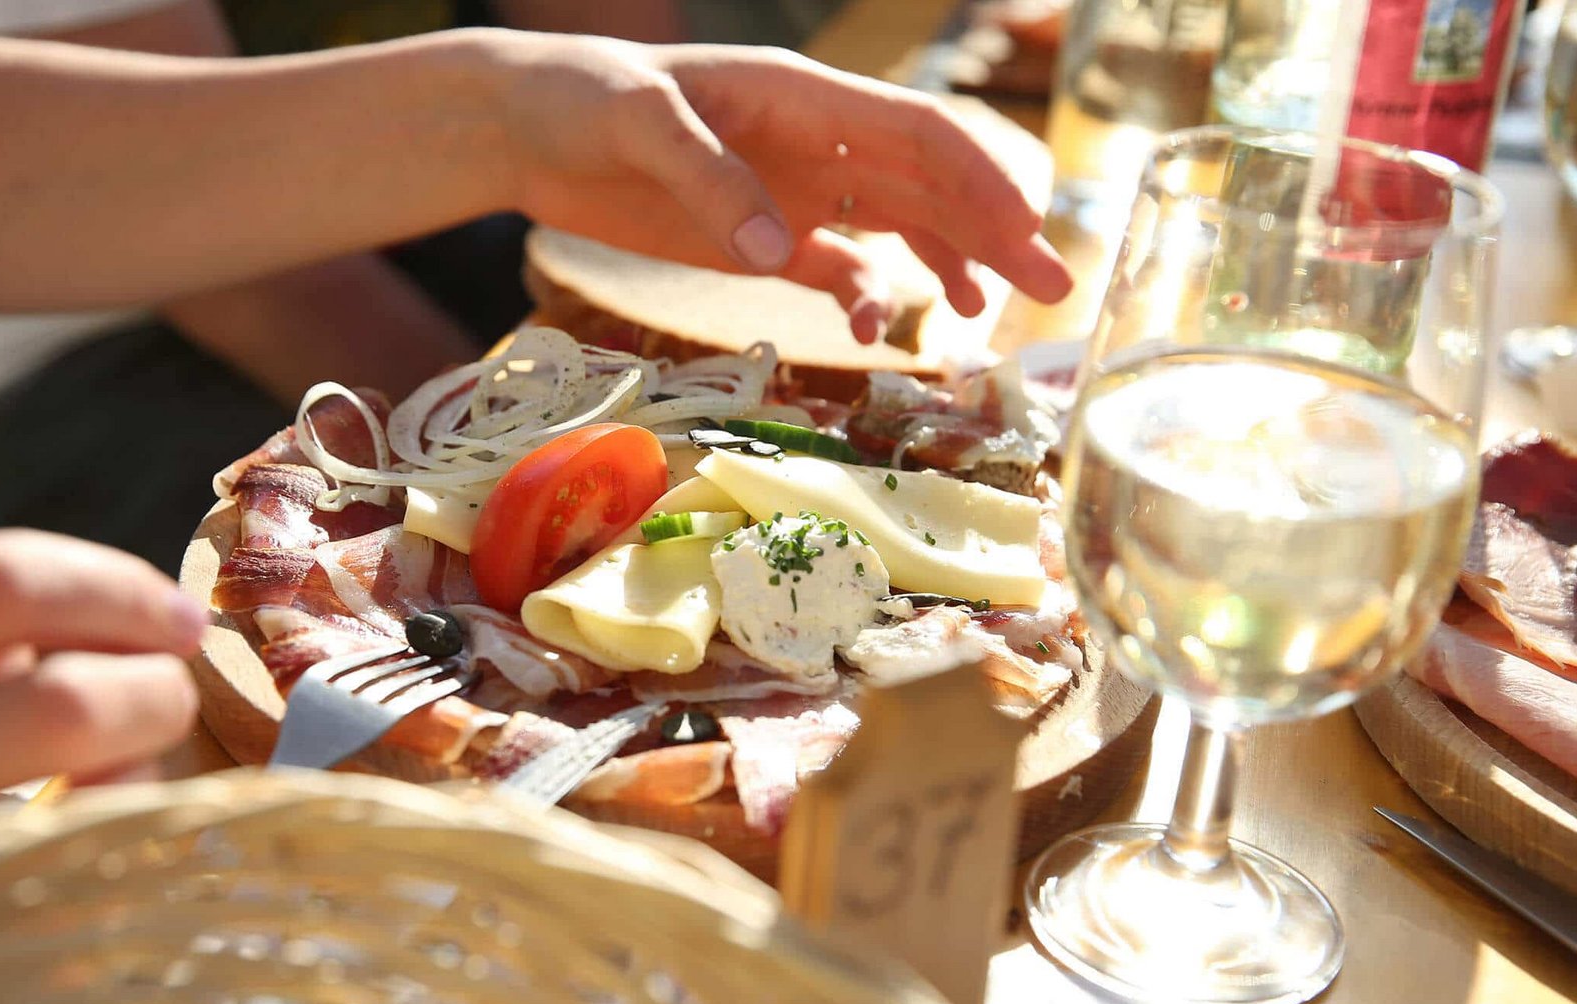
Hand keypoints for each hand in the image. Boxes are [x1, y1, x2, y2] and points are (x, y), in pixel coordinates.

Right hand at [0, 529, 206, 919]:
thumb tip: (76, 639)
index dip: (113, 586)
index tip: (176, 612)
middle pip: (54, 705)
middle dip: (150, 694)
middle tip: (170, 696)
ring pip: (60, 825)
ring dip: (128, 791)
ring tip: (115, 779)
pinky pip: (26, 920)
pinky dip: (81, 874)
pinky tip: (76, 856)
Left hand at [485, 33, 1073, 343]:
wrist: (525, 125)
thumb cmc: (580, 97)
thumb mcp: (637, 121)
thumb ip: (708, 178)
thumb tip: (778, 250)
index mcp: (802, 98)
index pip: (917, 134)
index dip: (979, 178)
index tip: (1024, 230)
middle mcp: (814, 143)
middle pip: (929, 185)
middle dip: (992, 233)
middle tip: (1051, 289)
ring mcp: (791, 192)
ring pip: (898, 227)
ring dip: (948, 265)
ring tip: (982, 319)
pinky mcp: (759, 237)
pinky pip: (837, 268)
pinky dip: (867, 298)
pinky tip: (878, 334)